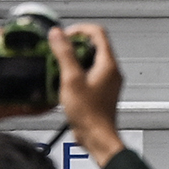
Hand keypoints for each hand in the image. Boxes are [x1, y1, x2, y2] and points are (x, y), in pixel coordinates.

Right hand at [50, 22, 124, 163]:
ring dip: (74, 60)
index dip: (79, 29)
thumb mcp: (71, 80)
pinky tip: (64, 82)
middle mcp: (111, 71)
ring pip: (90, 60)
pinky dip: (76, 73)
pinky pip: (89, 73)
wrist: (97, 138)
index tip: (65, 35)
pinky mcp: (100, 91)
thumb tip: (57, 34)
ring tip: (59, 67)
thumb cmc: (90, 114)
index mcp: (108, 64)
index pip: (98, 32)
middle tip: (59, 51)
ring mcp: (107, 81)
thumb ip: (64, 54)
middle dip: (74, 45)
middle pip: (94, 45)